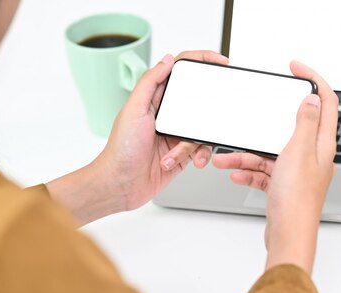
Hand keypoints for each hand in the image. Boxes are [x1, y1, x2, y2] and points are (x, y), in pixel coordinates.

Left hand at [47, 51, 228, 225]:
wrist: (122, 184)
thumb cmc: (121, 150)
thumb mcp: (134, 109)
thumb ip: (151, 82)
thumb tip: (167, 60)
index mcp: (155, 99)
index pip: (180, 72)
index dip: (201, 61)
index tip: (219, 61)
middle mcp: (167, 114)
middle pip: (198, 100)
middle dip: (208, 108)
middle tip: (219, 109)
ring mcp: (176, 134)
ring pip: (202, 128)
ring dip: (194, 142)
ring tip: (179, 151)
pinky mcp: (183, 153)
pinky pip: (201, 149)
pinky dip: (198, 156)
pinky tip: (186, 161)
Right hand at [213, 61, 338, 273]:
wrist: (288, 237)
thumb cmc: (297, 201)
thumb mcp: (299, 152)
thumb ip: (305, 122)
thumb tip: (312, 98)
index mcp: (322, 144)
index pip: (326, 102)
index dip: (313, 79)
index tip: (295, 67)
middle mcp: (312, 156)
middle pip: (290, 126)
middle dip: (264, 123)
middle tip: (253, 113)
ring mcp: (297, 171)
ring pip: (270, 152)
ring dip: (247, 154)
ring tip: (226, 159)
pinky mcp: (284, 185)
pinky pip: (263, 171)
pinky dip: (249, 172)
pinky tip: (235, 175)